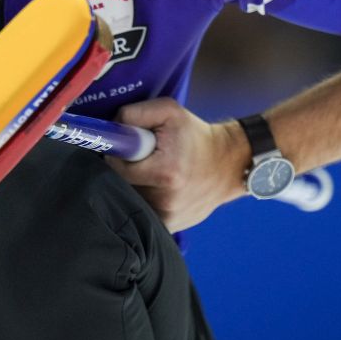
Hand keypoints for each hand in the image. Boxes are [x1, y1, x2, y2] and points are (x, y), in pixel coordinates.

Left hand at [106, 99, 247, 231]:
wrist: (228, 165)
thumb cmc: (194, 135)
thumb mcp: (169, 111)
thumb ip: (135, 113)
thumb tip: (112, 129)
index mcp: (166, 172)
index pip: (117, 169)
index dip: (117, 157)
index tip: (127, 150)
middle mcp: (167, 201)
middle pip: (122, 187)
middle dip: (125, 173)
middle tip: (141, 161)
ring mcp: (169, 218)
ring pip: (132, 201)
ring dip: (135, 188)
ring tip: (153, 175)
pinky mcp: (171, 228)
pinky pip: (144, 215)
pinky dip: (145, 202)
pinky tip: (159, 190)